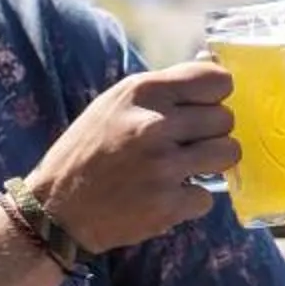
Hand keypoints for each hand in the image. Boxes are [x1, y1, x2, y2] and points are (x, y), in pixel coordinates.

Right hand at [24, 56, 237, 252]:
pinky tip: (164, 197)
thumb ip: (164, 90)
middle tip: (185, 146)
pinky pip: (208, 196)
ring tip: (182, 169)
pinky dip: (190, 201)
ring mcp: (163, 166)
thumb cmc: (89, 151)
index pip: (216, 80)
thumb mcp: (115, 104)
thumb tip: (216, 76)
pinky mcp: (167, 204)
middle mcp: (155, 124)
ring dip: (210, 164)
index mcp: (142, 92)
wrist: (56, 209)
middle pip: (226, 119)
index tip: (201, 110)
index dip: (214, 97)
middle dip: (211, 133)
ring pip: (229, 153)